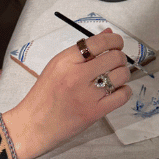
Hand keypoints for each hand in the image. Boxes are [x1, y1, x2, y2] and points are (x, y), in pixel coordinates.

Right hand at [2, 30, 130, 158]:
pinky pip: (122, 96)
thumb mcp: (56, 67)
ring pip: (121, 75)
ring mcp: (87, 94)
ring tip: (115, 76)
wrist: (35, 124)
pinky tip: (116, 90)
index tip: (116, 43)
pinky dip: (124, 91)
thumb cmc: (45, 94)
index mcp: (65, 61)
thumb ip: (81, 51)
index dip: (114, 40)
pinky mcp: (95, 111)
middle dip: (120, 57)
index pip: (98, 42)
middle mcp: (77, 75)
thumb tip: (108, 34)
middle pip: (114, 57)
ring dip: (122, 73)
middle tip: (116, 61)